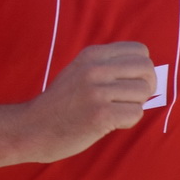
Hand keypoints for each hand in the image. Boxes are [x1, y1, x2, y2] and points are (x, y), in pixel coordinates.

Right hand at [21, 42, 156, 161]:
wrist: (31, 128)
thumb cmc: (61, 104)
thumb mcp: (79, 72)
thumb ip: (108, 67)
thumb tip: (148, 73)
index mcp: (92, 55)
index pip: (140, 51)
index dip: (141, 69)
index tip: (129, 83)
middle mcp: (94, 69)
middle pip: (146, 69)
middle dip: (146, 86)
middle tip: (129, 100)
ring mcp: (97, 92)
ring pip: (143, 92)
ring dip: (135, 106)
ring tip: (115, 112)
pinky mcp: (100, 115)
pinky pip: (135, 113)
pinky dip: (128, 121)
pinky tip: (110, 124)